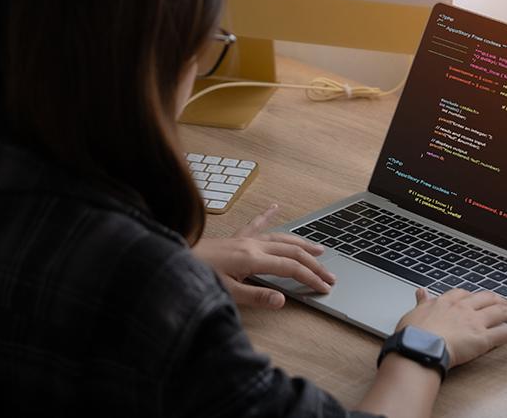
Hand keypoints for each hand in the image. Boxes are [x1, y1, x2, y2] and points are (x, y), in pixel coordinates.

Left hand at [193, 203, 335, 308]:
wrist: (175, 259)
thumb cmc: (199, 277)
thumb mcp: (227, 293)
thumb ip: (256, 296)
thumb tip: (283, 300)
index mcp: (253, 259)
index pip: (292, 268)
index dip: (311, 278)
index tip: (326, 288)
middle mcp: (253, 245)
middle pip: (292, 252)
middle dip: (314, 263)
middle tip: (331, 274)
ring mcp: (245, 239)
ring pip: (281, 237)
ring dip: (302, 243)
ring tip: (319, 248)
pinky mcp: (235, 238)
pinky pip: (256, 223)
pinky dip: (268, 215)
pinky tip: (275, 206)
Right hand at [395, 288, 506, 367]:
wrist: (420, 346)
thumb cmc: (414, 333)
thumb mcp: (414, 313)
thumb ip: (421, 302)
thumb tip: (420, 292)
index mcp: (447, 301)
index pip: (465, 294)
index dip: (475, 297)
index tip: (479, 299)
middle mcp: (465, 307)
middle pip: (488, 299)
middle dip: (500, 301)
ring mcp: (476, 321)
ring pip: (502, 313)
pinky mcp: (485, 338)